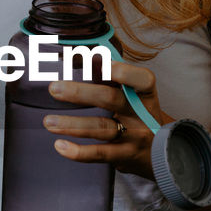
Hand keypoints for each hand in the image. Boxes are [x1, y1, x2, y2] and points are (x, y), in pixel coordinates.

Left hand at [42, 60, 170, 179]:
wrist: (162, 152)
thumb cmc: (137, 115)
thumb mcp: (130, 93)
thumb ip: (105, 74)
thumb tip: (71, 54)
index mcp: (144, 92)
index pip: (141, 79)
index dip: (122, 71)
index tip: (98, 61)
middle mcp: (141, 113)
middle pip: (111, 99)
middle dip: (80, 93)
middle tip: (53, 88)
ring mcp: (134, 136)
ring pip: (102, 128)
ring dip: (72, 124)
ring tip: (48, 121)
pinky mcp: (125, 156)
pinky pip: (100, 154)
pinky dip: (79, 152)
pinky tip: (60, 146)